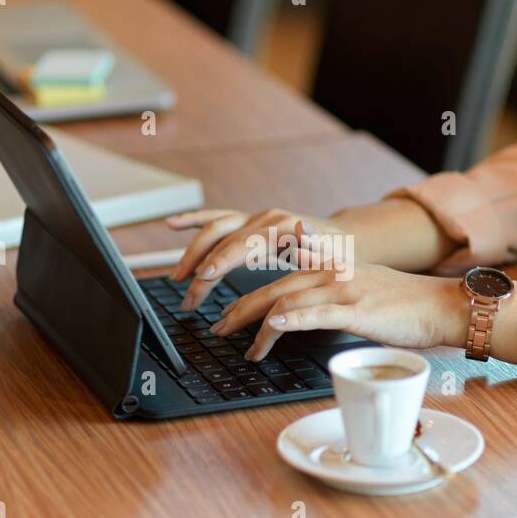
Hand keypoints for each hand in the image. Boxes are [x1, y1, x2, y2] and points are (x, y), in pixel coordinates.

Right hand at [166, 208, 346, 310]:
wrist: (343, 238)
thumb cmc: (338, 254)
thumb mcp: (331, 257)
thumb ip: (314, 247)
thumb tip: (300, 233)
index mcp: (283, 226)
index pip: (244, 242)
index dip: (223, 259)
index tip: (206, 276)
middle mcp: (264, 218)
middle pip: (223, 240)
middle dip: (202, 269)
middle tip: (190, 299)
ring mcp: (253, 218)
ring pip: (214, 230)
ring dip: (192, 253)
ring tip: (178, 277)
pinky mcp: (247, 222)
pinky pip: (216, 219)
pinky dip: (193, 220)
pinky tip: (173, 224)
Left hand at [208, 262, 468, 361]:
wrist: (439, 305)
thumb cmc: (404, 305)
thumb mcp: (362, 289)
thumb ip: (332, 295)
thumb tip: (308, 312)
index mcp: (330, 267)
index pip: (278, 278)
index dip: (248, 295)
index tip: (227, 314)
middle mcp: (331, 271)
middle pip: (272, 288)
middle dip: (239, 310)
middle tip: (218, 329)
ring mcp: (342, 288)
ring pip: (286, 300)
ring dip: (255, 323)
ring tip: (238, 343)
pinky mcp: (355, 309)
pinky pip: (314, 313)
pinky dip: (288, 319)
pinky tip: (270, 327)